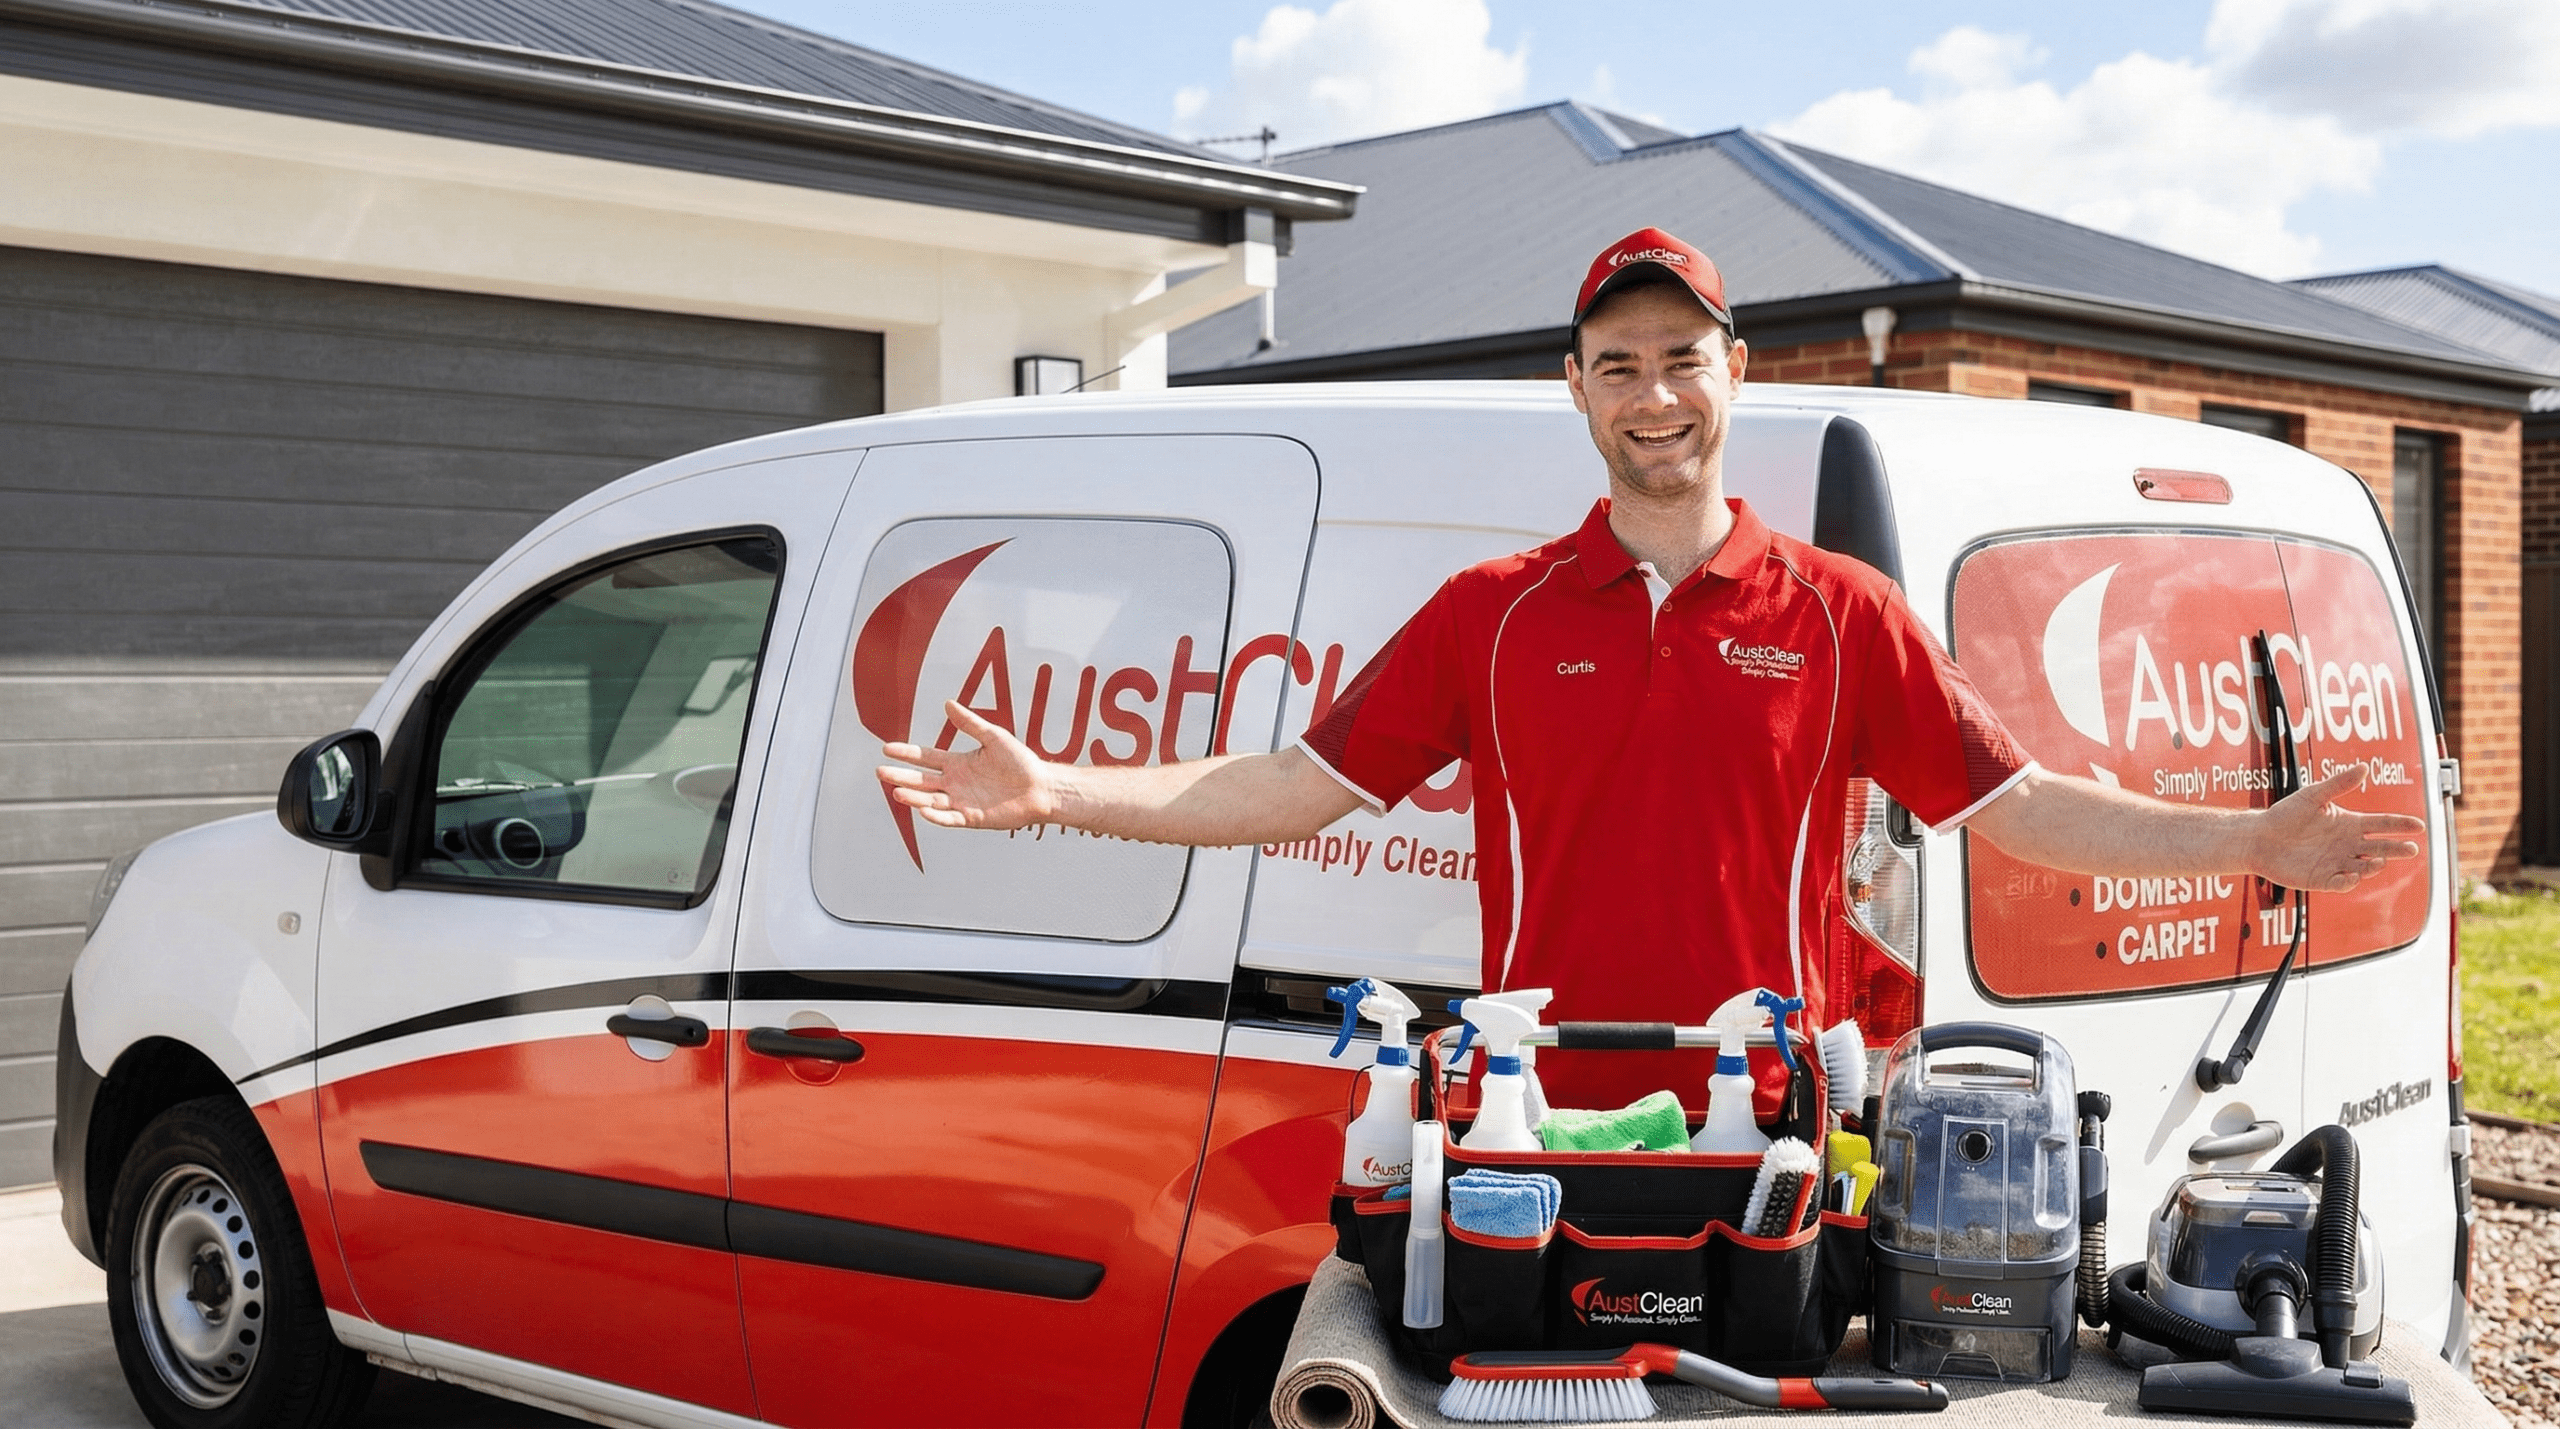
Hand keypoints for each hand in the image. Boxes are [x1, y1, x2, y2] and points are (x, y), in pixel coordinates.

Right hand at [877, 701, 1062, 829]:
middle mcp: (955, 783)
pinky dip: (936, 815)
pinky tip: (923, 810)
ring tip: (897, 791)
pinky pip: (949, 818)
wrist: (1041, 787)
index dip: (907, 753)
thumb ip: (970, 723)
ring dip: (913, 797)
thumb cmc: (1021, 762)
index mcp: (958, 763)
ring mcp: (962, 801)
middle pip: (921, 780)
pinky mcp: (972, 817)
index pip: (926, 757)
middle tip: (880, 772)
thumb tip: (948, 703)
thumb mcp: (993, 737)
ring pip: (930, 800)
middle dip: (901, 776)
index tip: (886, 748)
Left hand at [2253, 766, 2427, 891]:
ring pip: (2364, 867)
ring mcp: (2337, 863)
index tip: (2419, 825)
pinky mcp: (2322, 879)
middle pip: (2380, 848)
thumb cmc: (2284, 815)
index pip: (2382, 824)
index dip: (2400, 825)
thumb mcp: (2312, 795)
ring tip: (2378, 861)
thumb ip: (2338, 784)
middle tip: (2411, 848)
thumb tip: (2363, 767)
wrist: (2258, 837)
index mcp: (2350, 824)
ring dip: (2373, 865)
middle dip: (2396, 849)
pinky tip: (2350, 875)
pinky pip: (2340, 883)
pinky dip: (2348, 881)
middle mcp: (2348, 845)